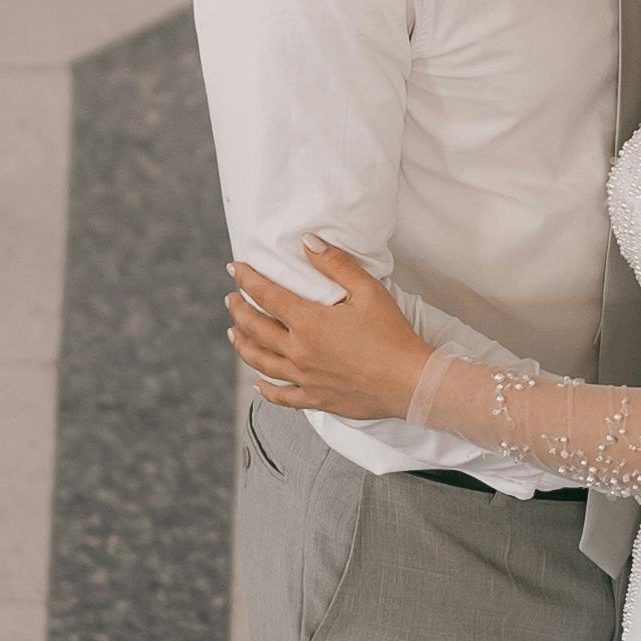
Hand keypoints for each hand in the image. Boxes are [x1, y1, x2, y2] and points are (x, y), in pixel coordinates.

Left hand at [229, 240, 427, 420]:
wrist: (409, 382)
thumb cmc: (392, 335)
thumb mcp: (368, 291)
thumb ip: (335, 264)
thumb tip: (308, 242)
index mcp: (308, 322)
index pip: (266, 295)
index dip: (247, 279)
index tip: (235, 268)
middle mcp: (298, 351)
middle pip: (255, 329)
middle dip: (239, 311)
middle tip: (231, 299)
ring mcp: (304, 378)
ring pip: (261, 362)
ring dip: (243, 346)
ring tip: (233, 334)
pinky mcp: (316, 398)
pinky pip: (282, 396)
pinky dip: (266, 390)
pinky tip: (258, 385)